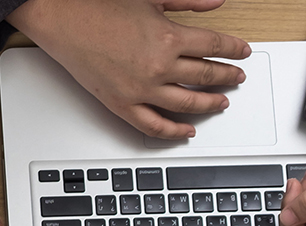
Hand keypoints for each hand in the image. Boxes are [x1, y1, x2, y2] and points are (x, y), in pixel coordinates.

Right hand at [7, 0, 250, 138]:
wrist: (63, 19)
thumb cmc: (100, 6)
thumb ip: (188, 1)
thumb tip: (217, 3)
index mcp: (167, 37)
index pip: (213, 46)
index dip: (232, 50)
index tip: (242, 53)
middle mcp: (158, 68)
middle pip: (205, 77)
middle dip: (226, 77)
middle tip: (236, 78)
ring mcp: (142, 91)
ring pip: (187, 105)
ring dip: (208, 105)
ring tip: (220, 103)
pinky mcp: (124, 106)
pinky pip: (156, 127)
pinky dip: (175, 132)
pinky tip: (187, 131)